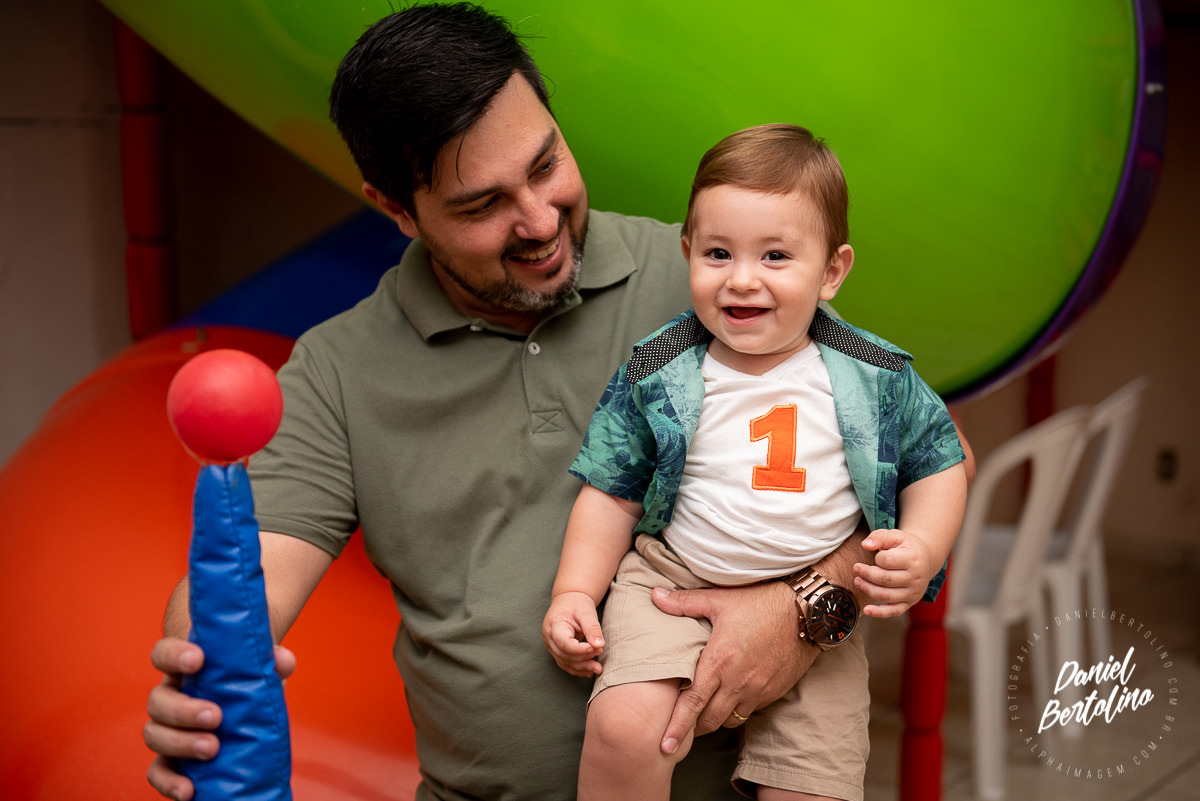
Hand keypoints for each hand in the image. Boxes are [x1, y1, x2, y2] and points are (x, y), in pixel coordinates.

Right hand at [144, 637, 295, 799]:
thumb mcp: (259, 669)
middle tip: (215, 716)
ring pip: (154, 735)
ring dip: (180, 743)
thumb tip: (283, 661)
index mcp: (184, 669)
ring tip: (212, 749)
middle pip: (157, 701)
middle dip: (183, 710)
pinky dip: (169, 782)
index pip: (163, 654)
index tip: (197, 660)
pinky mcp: (170, 760)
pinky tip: (188, 790)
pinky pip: (158, 772)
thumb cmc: (245, 683)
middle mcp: (170, 698)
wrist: (243, 712)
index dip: (174, 655)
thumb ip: (273, 661)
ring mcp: (168, 730)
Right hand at [542, 591, 604, 676]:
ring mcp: (551, 645)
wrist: (568, 600)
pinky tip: (589, 671)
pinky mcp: (556, 650)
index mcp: (553, 625)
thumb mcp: (586, 612)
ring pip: (564, 662)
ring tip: (598, 669)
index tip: (597, 648)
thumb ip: (592, 628)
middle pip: (564, 655)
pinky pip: (565, 663)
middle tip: (600, 652)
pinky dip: (577, 669)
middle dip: (583, 659)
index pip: (564, 643)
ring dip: (582, 667)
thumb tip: (599, 645)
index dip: (580, 650)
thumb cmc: (577, 604)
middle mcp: (549, 637)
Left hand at [650, 581, 815, 753]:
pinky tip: (733, 699)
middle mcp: (738, 681)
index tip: (665, 745)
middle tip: (681, 729)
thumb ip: (684, 602)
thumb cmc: (761, 601)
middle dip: (693, 728)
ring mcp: (758, 690)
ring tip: (705, 715)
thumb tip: (655, 596)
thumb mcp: (719, 599)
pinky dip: (738, 710)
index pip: (692, 703)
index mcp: (719, 661)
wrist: (805, 611)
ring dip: (716, 720)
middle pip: (709, 720)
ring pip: (731, 720)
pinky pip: (751, 711)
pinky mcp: (775, 692)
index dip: (677, 726)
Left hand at [854, 528, 936, 617]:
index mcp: (913, 559)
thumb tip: (865, 544)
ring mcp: (913, 592)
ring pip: (886, 595)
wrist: (926, 559)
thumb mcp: (896, 536)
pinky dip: (879, 613)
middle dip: (867, 574)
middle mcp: (915, 578)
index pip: (887, 560)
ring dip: (868, 589)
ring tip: (857, 581)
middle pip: (885, 579)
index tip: (875, 556)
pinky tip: (866, 610)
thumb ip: (879, 536)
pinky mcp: (909, 603)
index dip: (877, 558)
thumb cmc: (906, 547)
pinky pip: (894, 611)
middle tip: (856, 568)